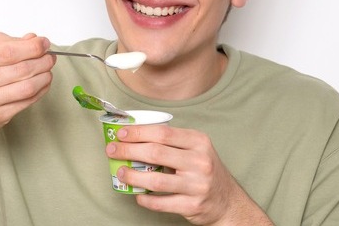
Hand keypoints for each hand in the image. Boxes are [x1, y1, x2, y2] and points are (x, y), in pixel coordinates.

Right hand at [0, 31, 54, 130]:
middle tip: (50, 58)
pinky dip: (40, 91)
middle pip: (21, 70)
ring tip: (47, 70)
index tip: (44, 43)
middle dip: (42, 62)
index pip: (9, 51)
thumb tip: (34, 39)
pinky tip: (42, 83)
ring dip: (44, 77)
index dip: (32, 47)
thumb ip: (11, 42)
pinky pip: (27, 102)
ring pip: (27, 88)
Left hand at [105, 125, 272, 224]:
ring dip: (132, 175)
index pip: (163, 133)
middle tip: (112, 150)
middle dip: (129, 150)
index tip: (121, 133)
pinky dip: (145, 199)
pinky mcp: (192, 205)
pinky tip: (137, 195)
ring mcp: (196, 184)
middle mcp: (199, 161)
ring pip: (156, 179)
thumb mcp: (196, 149)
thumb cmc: (205, 170)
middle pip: (156, 152)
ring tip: (120, 171)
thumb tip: (135, 136)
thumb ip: (173, 143)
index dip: (138, 132)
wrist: (227, 200)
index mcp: (199, 142)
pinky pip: (161, 202)